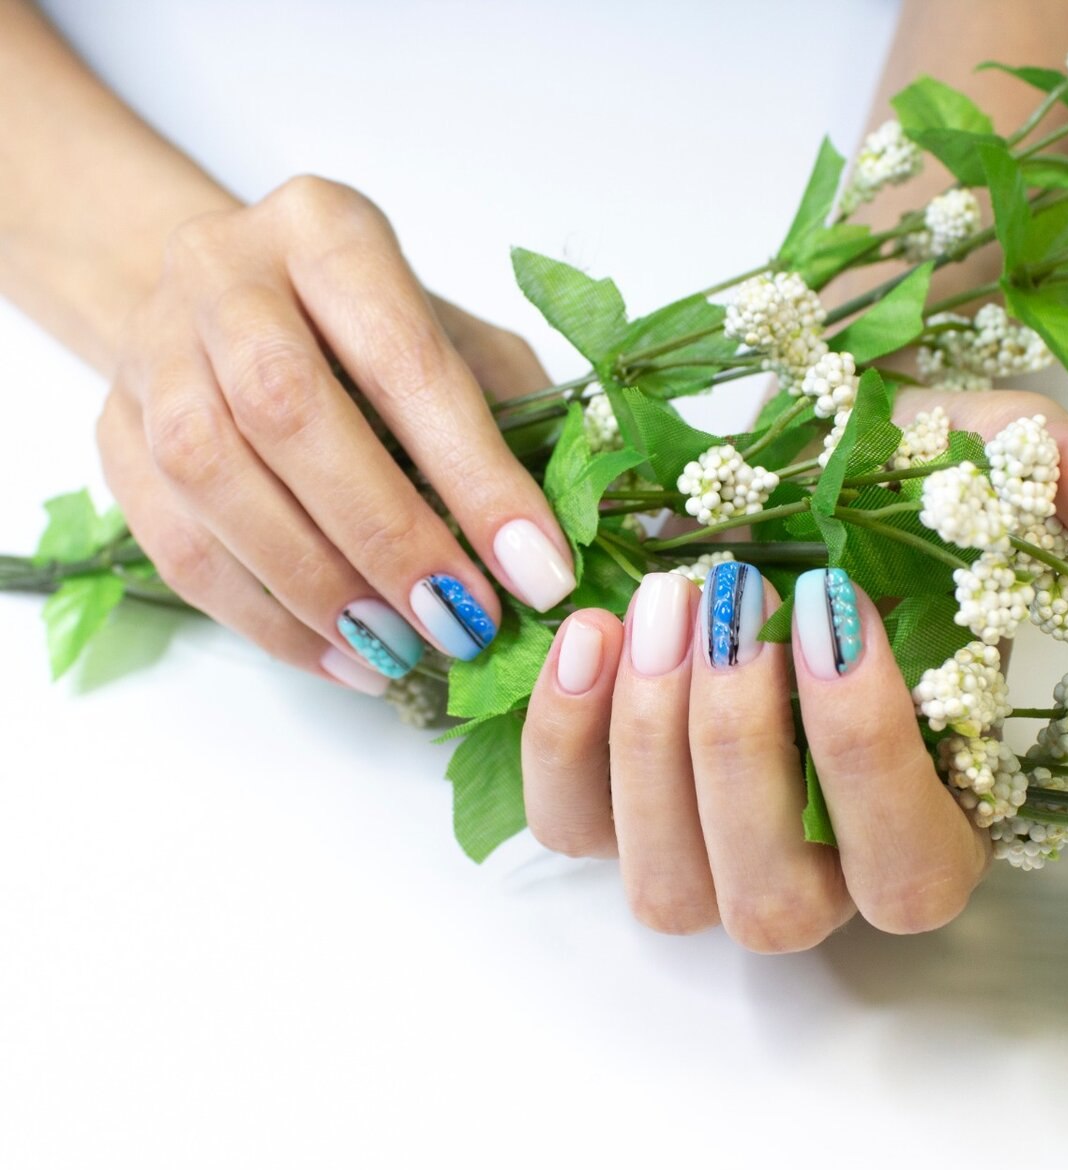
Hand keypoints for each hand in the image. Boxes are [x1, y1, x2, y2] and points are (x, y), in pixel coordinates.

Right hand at [97, 175, 575, 693]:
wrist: (226, 303)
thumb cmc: (367, 330)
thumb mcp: (456, 341)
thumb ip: (513, 418)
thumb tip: (571, 539)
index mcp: (326, 232)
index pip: (405, 357)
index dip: (474, 474)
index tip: (537, 570)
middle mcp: (223, 275)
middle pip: (288, 413)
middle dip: (387, 536)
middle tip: (462, 622)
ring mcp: (150, 354)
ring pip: (212, 482)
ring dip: (318, 588)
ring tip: (401, 651)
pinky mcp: (113, 436)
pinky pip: (175, 545)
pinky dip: (264, 619)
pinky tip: (340, 657)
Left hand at [519, 390, 1067, 949]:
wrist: (764, 502)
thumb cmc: (868, 509)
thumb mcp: (960, 468)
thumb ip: (1044, 475)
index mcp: (923, 829)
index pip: (907, 871)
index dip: (865, 758)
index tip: (831, 610)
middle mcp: (812, 876)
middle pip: (771, 898)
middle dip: (741, 745)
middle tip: (732, 598)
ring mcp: (699, 857)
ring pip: (665, 884)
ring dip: (650, 742)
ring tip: (664, 603)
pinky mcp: (608, 819)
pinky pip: (570, 825)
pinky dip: (563, 740)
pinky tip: (590, 632)